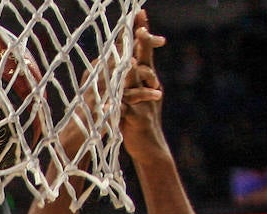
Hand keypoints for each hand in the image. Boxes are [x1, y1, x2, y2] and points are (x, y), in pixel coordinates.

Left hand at [120, 11, 167, 161]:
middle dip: (143, 44)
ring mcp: (145, 102)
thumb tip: (122, 61)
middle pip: (145, 61)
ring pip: (139, 81)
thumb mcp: (133, 97)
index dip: (142, 33)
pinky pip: (130, 105)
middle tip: (140, 28)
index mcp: (145, 81)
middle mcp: (148, 87)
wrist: (149, 147)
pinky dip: (124, 99)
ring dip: (134, 68)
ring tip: (129, 59)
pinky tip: (118, 92)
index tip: (140, 13)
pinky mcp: (138, 117)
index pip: (144, 52)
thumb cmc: (137, 121)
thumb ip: (128, 80)